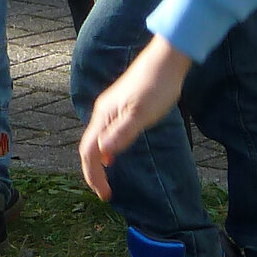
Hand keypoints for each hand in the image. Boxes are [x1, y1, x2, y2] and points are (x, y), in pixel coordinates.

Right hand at [79, 36, 192, 199]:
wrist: (166, 60)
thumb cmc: (157, 86)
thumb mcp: (141, 114)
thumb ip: (122, 133)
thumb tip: (103, 154)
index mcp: (104, 117)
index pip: (90, 153)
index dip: (94, 176)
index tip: (105, 196)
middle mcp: (102, 112)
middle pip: (89, 148)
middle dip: (94, 173)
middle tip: (106, 194)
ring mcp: (110, 108)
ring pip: (97, 140)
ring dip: (98, 162)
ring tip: (106, 180)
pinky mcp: (120, 105)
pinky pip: (106, 132)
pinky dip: (106, 149)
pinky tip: (114, 156)